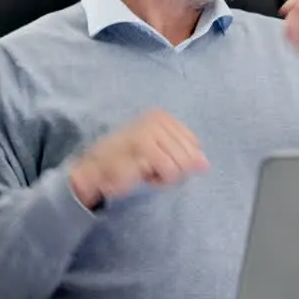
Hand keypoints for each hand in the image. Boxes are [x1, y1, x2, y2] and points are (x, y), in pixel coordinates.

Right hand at [67, 110, 208, 209]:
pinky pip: (170, 171)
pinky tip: (144, 175)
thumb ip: (185, 157)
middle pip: (191, 155)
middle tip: (151, 170)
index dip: (181, 162)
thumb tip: (206, 164)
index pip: (194, 144)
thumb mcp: (161, 156)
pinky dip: (160, 180)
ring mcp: (150, 130)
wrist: (93, 171)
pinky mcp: (144, 144)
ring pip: (182, 165)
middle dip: (175, 171)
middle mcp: (157, 119)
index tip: (158, 163)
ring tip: (146, 172)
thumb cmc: (127, 163)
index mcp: (163, 117)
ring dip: (166, 177)